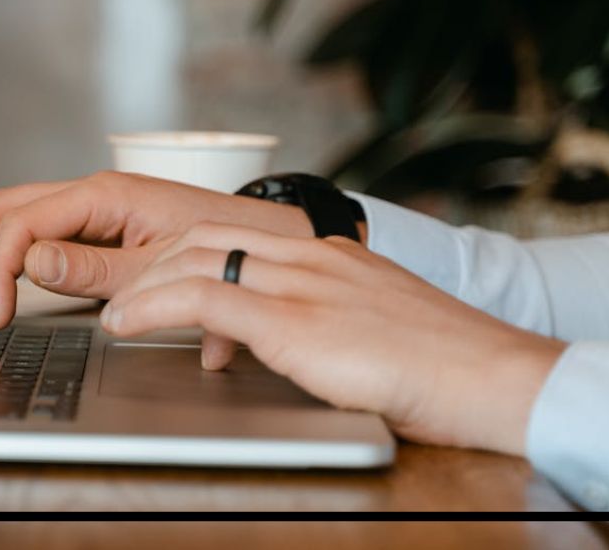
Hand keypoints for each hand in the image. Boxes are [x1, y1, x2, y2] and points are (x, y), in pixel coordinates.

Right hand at [0, 171, 313, 326]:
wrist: (264, 238)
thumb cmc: (223, 244)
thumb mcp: (158, 265)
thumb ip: (93, 269)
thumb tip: (32, 263)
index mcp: (104, 195)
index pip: (23, 222)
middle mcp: (91, 194)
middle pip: (2, 208)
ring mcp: (91, 208)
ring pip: (12, 215)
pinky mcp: (96, 226)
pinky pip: (36, 230)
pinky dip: (4, 254)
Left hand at [100, 223, 564, 455]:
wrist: (492, 376)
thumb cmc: (442, 364)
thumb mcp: (372, 325)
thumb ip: (324, 319)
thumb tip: (281, 338)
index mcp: (329, 254)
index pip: (235, 233)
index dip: (183, 252)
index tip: (155, 276)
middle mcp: (311, 256)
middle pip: (204, 236)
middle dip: (151, 263)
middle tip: (122, 294)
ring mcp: (303, 284)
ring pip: (194, 258)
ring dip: (141, 284)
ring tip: (115, 314)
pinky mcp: (296, 321)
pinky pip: (203, 299)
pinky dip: (153, 308)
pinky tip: (127, 325)